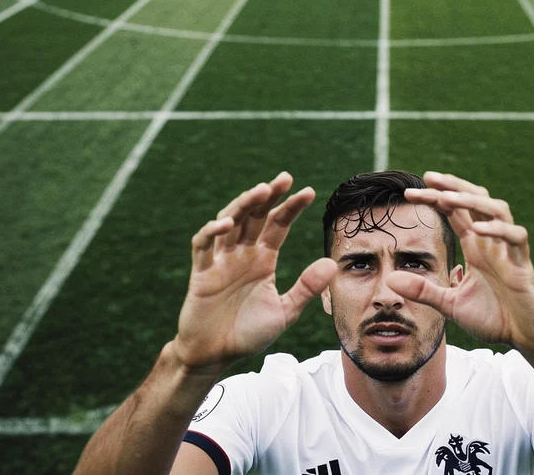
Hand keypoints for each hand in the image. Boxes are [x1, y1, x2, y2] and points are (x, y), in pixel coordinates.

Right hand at [172, 172, 336, 371]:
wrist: (215, 355)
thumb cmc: (248, 333)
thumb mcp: (284, 311)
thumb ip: (306, 288)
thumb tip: (332, 263)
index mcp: (263, 259)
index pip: (278, 225)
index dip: (291, 208)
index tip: (309, 192)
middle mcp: (242, 254)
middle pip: (255, 216)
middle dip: (268, 196)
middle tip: (284, 178)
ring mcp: (220, 260)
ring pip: (230, 222)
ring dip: (243, 205)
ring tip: (260, 191)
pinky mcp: (201, 272)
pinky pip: (203, 245)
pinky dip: (212, 231)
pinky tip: (227, 224)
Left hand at [387, 172, 533, 355]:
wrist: (527, 338)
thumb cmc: (494, 317)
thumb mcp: (450, 305)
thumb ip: (423, 291)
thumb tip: (390, 279)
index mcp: (475, 246)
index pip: (454, 212)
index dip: (435, 197)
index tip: (409, 192)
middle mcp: (491, 242)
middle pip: (476, 200)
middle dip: (453, 186)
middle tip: (428, 177)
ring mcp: (508, 250)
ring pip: (497, 210)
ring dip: (472, 201)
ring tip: (447, 197)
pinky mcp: (523, 265)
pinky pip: (516, 237)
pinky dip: (499, 230)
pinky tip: (479, 229)